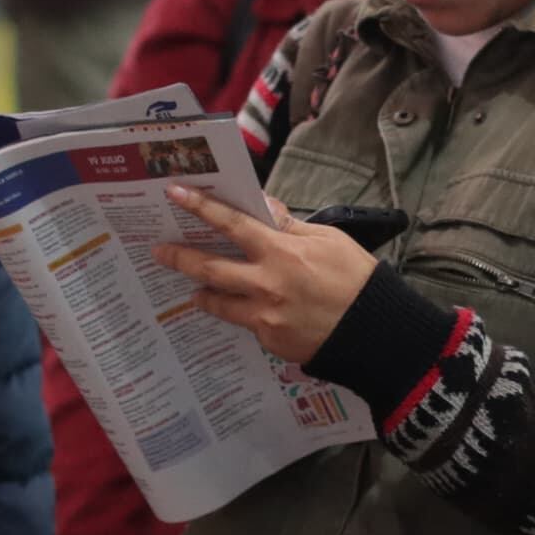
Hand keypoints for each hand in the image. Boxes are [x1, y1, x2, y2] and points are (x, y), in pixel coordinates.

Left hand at [148, 186, 377, 365]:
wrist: (375, 333)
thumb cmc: (356, 279)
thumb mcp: (328, 239)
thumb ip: (288, 225)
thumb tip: (263, 207)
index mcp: (281, 252)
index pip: (231, 224)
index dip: (201, 207)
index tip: (175, 194)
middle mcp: (266, 284)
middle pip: (210, 268)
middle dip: (181, 257)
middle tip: (159, 251)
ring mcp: (264, 316)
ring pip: (219, 302)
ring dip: (203, 293)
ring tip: (193, 290)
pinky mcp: (269, 340)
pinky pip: (246, 323)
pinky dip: (241, 313)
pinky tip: (241, 310)